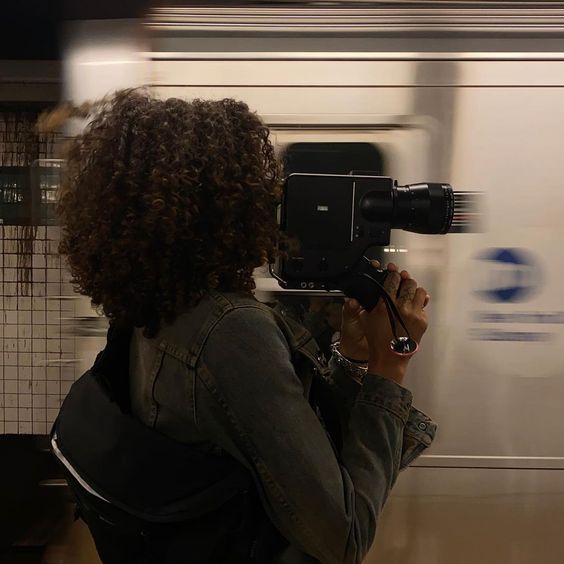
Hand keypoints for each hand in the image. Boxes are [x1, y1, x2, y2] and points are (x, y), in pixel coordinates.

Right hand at [340, 261, 429, 384]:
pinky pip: (423, 306)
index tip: (393, 272)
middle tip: (402, 280)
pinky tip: (412, 307)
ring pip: (419, 291)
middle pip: (408, 282)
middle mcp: (401, 306)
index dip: (393, 274)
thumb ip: (363, 304)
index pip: (393, 280)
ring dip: (414, 290)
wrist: (389, 357)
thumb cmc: (376, 339)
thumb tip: (357, 295)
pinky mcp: (422, 321)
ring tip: (410, 293)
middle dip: (405, 280)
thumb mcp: (364, 318)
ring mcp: (414, 314)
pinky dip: (418, 304)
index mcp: (386, 303)